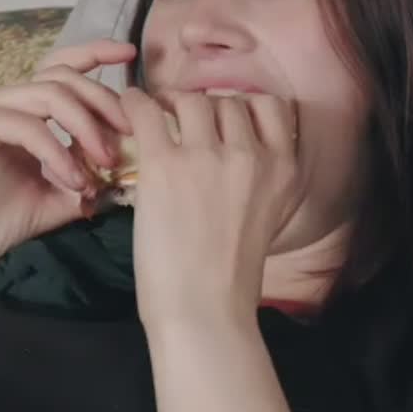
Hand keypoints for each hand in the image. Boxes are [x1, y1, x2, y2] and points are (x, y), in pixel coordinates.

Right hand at [0, 38, 136, 292]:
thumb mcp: (53, 201)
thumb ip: (86, 181)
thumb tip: (124, 176)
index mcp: (23, 113)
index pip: (62, 69)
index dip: (97, 54)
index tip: (131, 56)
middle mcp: (3, 102)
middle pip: (65, 77)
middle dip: (105, 102)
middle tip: (129, 136)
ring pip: (51, 94)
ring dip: (87, 128)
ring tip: (104, 164)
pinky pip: (29, 125)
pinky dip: (58, 151)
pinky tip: (72, 179)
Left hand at [122, 88, 300, 330]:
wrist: (203, 311)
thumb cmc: (231, 275)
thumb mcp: (269, 216)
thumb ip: (261, 177)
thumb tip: (233, 147)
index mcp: (283, 168)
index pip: (271, 105)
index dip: (245, 105)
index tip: (226, 118)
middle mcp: (251, 155)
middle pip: (227, 100)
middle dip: (205, 108)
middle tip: (184, 122)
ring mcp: (207, 158)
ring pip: (190, 100)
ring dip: (172, 105)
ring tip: (158, 120)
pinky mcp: (164, 166)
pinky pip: (147, 111)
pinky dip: (135, 104)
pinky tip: (129, 110)